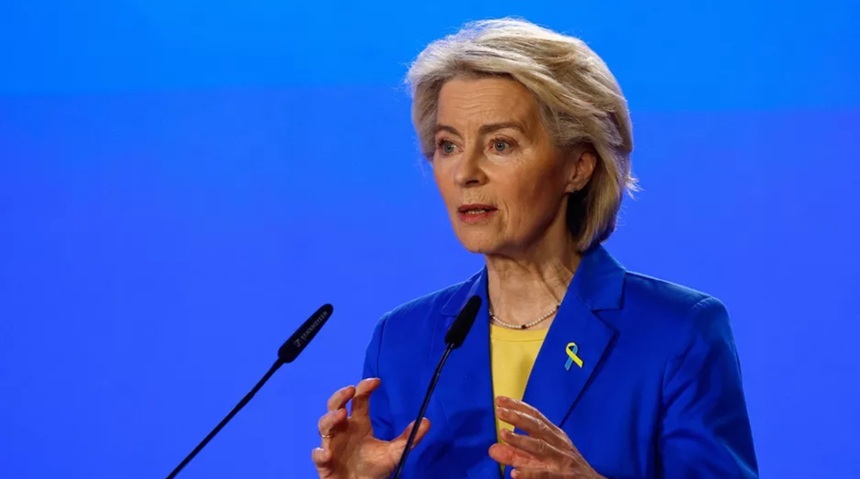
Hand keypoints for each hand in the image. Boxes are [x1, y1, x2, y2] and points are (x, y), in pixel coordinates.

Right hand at [312, 378, 430, 478]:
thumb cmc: (373, 468)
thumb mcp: (394, 452)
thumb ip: (408, 438)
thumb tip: (427, 421)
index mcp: (358, 424)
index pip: (358, 400)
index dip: (364, 388)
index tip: (376, 381)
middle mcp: (343, 430)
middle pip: (335, 406)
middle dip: (340, 396)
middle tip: (350, 390)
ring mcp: (332, 445)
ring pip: (324, 426)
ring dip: (330, 419)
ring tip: (341, 415)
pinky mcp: (325, 463)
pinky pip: (319, 457)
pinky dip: (320, 454)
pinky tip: (326, 452)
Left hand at [488, 396, 604, 478]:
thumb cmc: (565, 467)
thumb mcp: (541, 458)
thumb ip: (516, 454)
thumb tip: (492, 449)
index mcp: (554, 435)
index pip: (535, 416)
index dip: (518, 406)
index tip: (499, 399)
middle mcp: (558, 444)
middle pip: (537, 427)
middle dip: (518, 417)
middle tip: (499, 411)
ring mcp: (561, 460)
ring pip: (541, 448)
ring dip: (521, 441)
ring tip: (503, 435)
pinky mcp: (563, 477)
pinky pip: (545, 474)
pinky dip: (530, 473)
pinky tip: (515, 473)